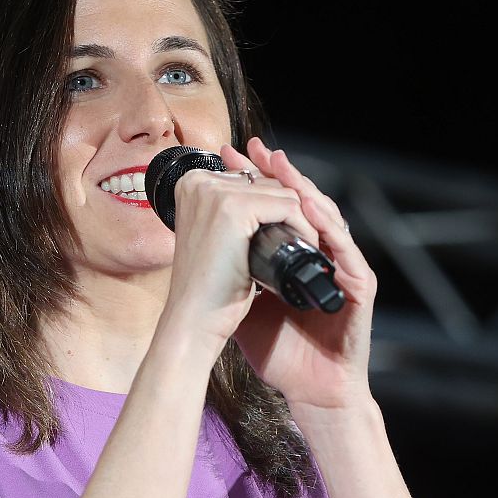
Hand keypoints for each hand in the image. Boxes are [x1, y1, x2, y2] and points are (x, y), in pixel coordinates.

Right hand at [158, 150, 318, 355]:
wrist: (194, 318)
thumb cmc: (207, 288)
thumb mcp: (219, 238)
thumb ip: (235, 213)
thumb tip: (271, 200)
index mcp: (193, 183)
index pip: (253, 179)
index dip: (275, 207)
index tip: (286, 231)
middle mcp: (200, 181)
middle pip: (270, 182)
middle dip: (290, 214)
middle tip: (296, 244)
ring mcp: (215, 192)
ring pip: (283, 193)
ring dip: (301, 222)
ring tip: (298, 249)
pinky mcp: (235, 208)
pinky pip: (289, 206)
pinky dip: (304, 228)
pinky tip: (302, 248)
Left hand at [221, 137, 377, 412]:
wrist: (311, 389)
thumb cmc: (281, 353)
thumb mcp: (245, 305)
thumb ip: (230, 275)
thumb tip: (191, 247)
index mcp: (297, 258)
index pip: (279, 209)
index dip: (258, 182)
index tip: (231, 158)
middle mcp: (323, 257)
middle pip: (304, 204)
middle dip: (279, 174)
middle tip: (254, 148)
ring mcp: (344, 269)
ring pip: (328, 217)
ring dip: (304, 190)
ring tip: (281, 167)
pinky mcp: (360, 287)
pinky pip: (346, 250)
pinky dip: (328, 227)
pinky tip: (310, 209)